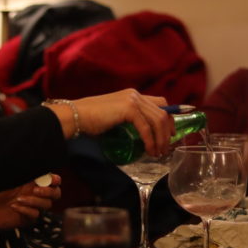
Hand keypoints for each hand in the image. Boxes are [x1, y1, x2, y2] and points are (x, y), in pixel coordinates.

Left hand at [0, 175, 61, 240]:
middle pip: (56, 194)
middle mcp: (35, 194)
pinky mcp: (27, 218)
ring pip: (47, 205)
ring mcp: (32, 207)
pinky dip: (26, 210)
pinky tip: (14, 207)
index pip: (54, 181)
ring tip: (18, 199)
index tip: (49, 178)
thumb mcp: (9, 177)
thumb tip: (34, 158)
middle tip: (36, 190)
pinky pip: (35, 215)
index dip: (55, 180)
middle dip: (49, 191)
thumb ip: (24, 170)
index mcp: (33, 181)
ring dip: (34, 201)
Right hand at [49, 89, 174, 156]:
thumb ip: (129, 119)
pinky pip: (146, 128)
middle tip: (166, 147)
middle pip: (163, 112)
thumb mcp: (116, 117)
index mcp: (133, 95)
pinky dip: (150, 141)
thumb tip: (142, 135)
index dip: (170, 118)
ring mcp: (133, 100)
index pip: (161, 103)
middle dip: (168, 132)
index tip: (171, 134)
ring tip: (158, 152)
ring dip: (161, 139)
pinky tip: (149, 150)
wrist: (76, 115)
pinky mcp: (128, 108)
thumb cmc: (91, 119)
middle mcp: (135, 95)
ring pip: (158, 120)